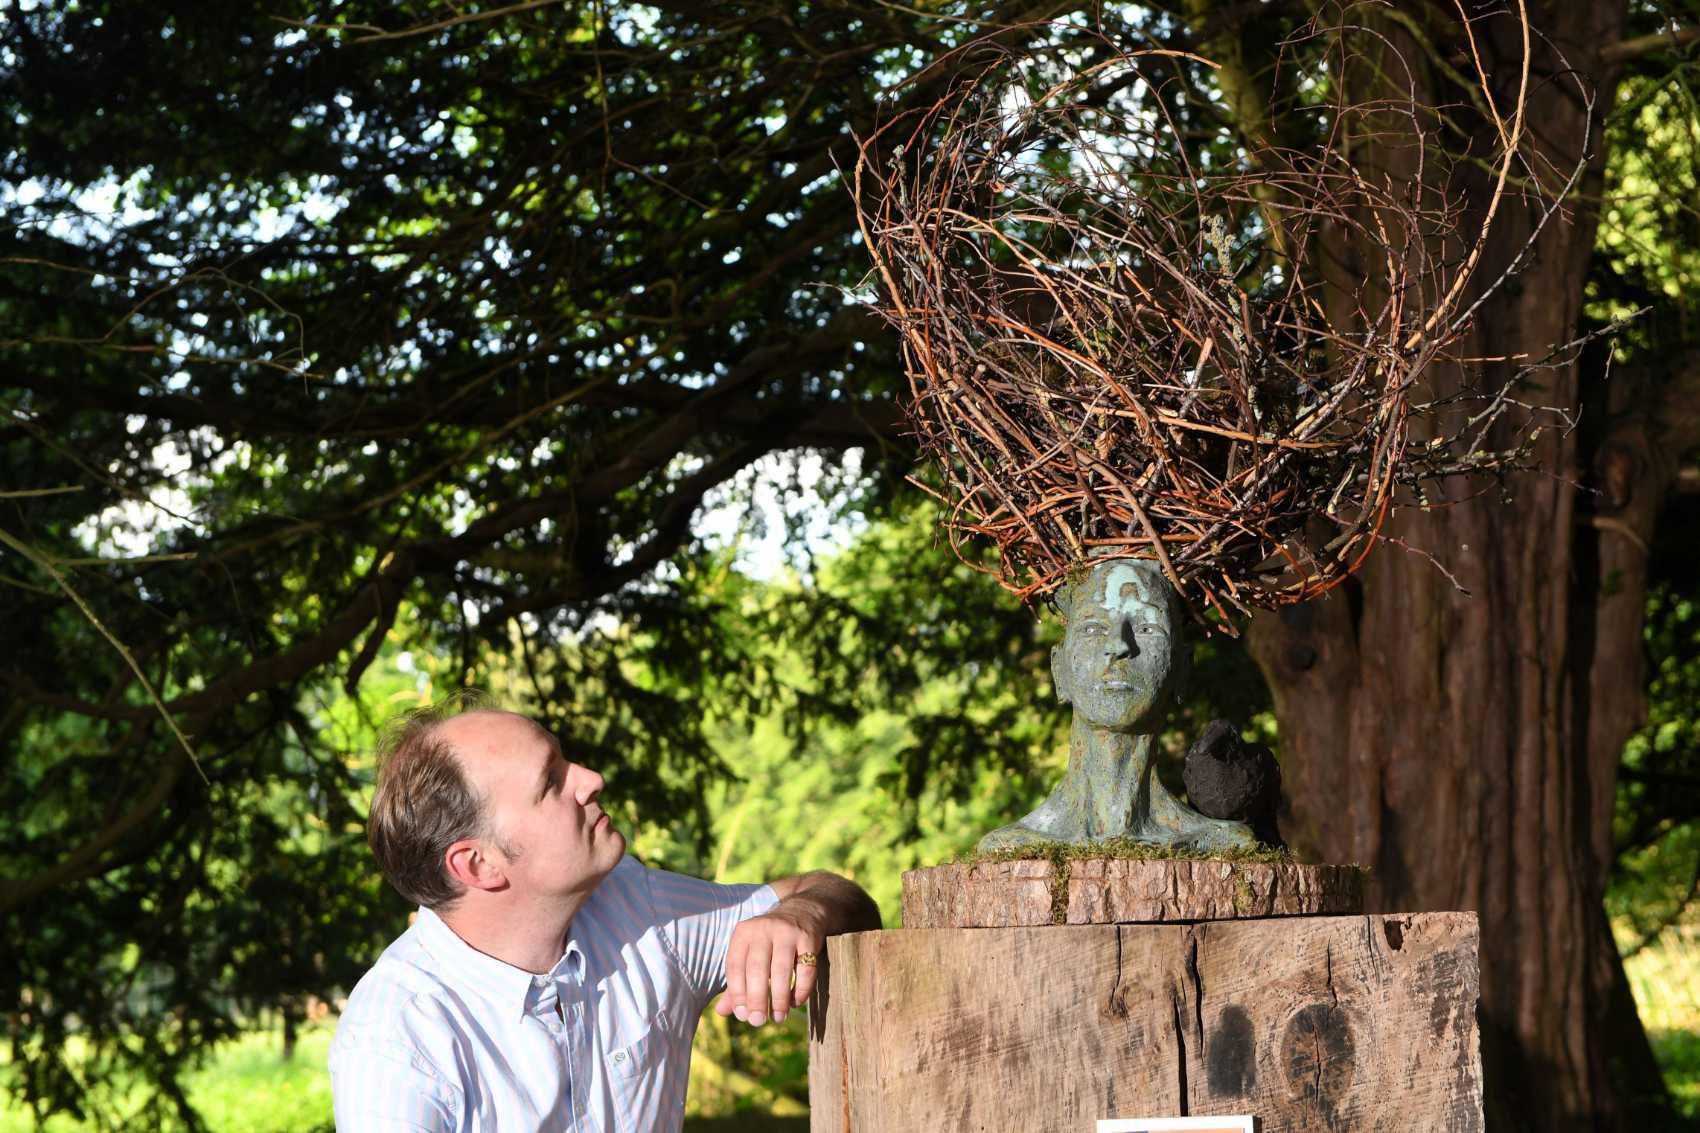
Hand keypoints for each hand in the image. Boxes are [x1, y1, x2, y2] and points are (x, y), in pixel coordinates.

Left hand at [714, 904, 822, 1026]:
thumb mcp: (749, 954)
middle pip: (757, 969)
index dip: (736, 993)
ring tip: (778, 1017)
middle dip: (757, 999)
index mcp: (743, 933)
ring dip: (779, 998)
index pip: (734, 966)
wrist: (802, 912)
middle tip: (758, 1021)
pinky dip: (801, 989)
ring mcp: (787, 931)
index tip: (742, 1015)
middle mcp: (763, 928)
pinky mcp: (808, 937)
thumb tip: (721, 1011)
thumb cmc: (769, 942)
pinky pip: (805, 968)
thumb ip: (736, 982)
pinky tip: (796, 1002)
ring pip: (781, 969)